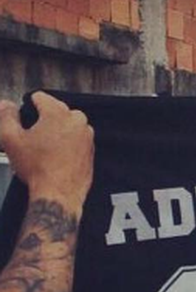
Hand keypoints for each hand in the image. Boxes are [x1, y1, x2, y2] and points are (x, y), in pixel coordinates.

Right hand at [0, 92, 93, 214]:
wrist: (58, 194)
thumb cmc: (39, 169)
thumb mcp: (11, 139)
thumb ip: (6, 116)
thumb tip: (6, 105)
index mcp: (58, 113)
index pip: (41, 97)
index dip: (28, 106)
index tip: (25, 115)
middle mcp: (77, 122)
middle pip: (56, 110)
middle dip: (43, 119)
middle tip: (32, 136)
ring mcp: (87, 136)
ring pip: (67, 126)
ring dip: (56, 132)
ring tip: (43, 149)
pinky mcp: (91, 150)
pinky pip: (76, 141)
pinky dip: (66, 144)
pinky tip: (55, 157)